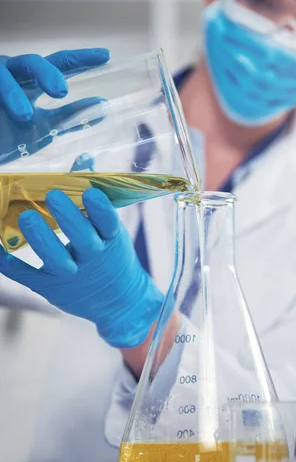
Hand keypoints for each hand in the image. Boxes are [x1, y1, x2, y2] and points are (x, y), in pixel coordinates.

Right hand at [0, 49, 109, 164]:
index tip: (106, 56)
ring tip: (24, 117)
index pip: (60, 63)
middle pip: (33, 62)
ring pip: (3, 74)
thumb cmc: (8, 134)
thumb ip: (71, 116)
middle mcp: (13, 73)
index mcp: (32, 81)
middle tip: (61, 92)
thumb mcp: (44, 127)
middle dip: (47, 73)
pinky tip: (2, 111)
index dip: (81, 59)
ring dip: (14, 94)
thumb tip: (103, 105)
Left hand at [0, 188, 163, 347]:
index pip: (109, 224)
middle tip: (53, 195)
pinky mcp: (52, 288)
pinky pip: (28, 275)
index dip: (101, 210)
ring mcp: (72, 276)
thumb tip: (84, 160)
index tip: (90, 193)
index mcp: (111, 242)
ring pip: (55, 259)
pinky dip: (10, 263)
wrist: (119, 302)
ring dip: (41, 238)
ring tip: (27, 217)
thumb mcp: (112, 231)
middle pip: (82, 239)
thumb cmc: (112, 257)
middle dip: (68, 218)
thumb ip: (95, 197)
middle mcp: (94, 260)